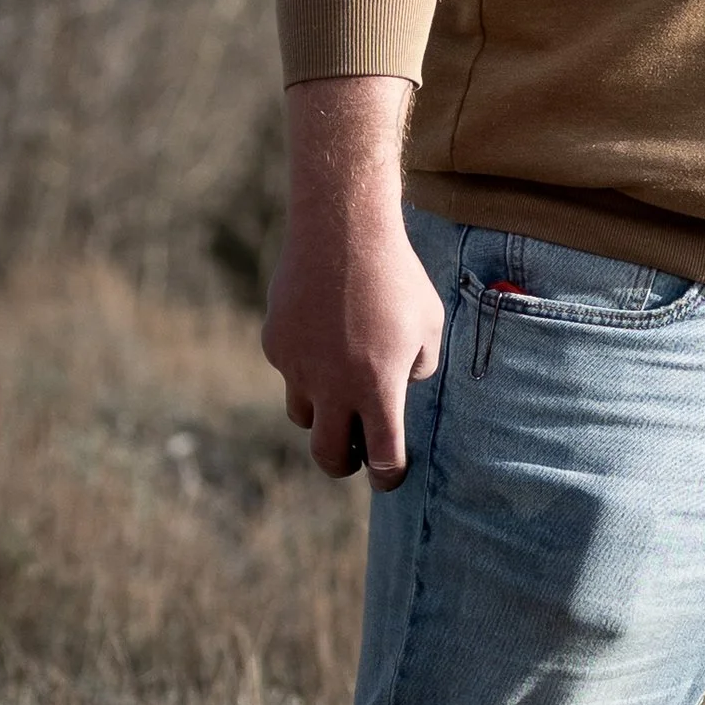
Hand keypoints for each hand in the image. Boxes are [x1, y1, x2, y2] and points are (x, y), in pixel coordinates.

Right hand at [260, 77, 442, 482]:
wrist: (341, 230)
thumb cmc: (396, 277)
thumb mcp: (428, 324)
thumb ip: (418, 367)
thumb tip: (401, 386)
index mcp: (377, 387)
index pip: (384, 456)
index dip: (389, 474)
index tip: (391, 474)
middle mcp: (333, 385)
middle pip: (329, 456)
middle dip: (344, 464)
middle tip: (356, 454)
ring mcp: (298, 366)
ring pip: (304, 415)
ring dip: (323, 414)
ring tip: (341, 390)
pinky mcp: (275, 343)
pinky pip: (291, 371)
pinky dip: (306, 366)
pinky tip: (323, 334)